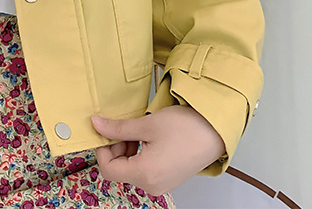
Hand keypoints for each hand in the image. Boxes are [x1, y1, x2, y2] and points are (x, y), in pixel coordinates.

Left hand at [92, 105, 225, 195]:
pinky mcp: (166, 179)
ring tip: (140, 131)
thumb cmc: (186, 128)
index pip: (107, 169)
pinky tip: (148, 139)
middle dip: (116, 147)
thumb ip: (118, 128)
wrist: (215, 132)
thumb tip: (96, 125)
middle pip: (118, 170)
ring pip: (129, 169)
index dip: (102, 148)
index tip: (106, 130)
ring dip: (127, 149)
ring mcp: (160, 185)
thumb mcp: (147, 124)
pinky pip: (143, 170)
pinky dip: (138, 154)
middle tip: (126, 127)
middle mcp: (151, 186)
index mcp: (145, 174)